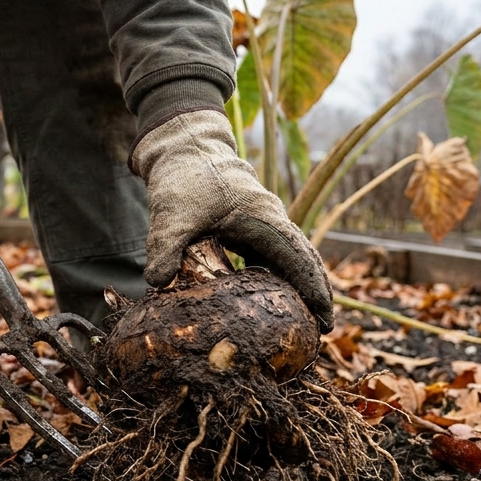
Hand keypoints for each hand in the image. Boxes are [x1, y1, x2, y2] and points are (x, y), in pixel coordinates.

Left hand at [132, 109, 333, 331]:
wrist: (185, 150)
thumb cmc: (183, 179)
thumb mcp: (170, 215)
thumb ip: (163, 247)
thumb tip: (157, 283)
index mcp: (263, 218)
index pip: (298, 258)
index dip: (312, 289)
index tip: (323, 318)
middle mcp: (272, 220)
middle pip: (307, 259)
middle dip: (318, 292)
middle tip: (324, 329)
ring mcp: (265, 223)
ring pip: (295, 256)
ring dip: (303, 284)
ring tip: (308, 322)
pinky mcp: (253, 227)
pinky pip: (276, 254)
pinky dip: (282, 275)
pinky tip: (276, 301)